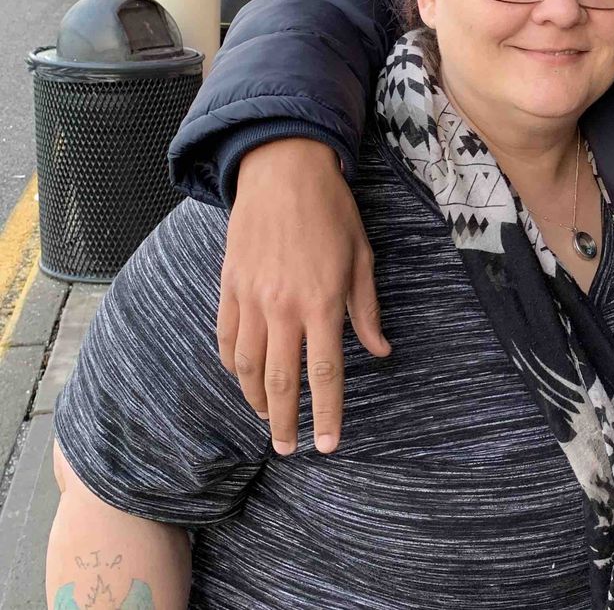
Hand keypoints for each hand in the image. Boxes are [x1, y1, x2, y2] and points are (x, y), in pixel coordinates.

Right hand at [217, 138, 389, 455]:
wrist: (283, 170)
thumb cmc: (332, 212)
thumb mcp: (362, 258)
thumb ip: (366, 310)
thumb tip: (380, 351)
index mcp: (322, 302)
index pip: (325, 374)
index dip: (327, 414)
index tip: (328, 444)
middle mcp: (283, 307)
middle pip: (280, 382)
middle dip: (285, 422)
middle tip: (288, 449)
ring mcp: (251, 298)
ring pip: (246, 366)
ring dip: (255, 399)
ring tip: (268, 418)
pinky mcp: (229, 286)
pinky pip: (225, 338)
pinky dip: (231, 366)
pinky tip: (242, 378)